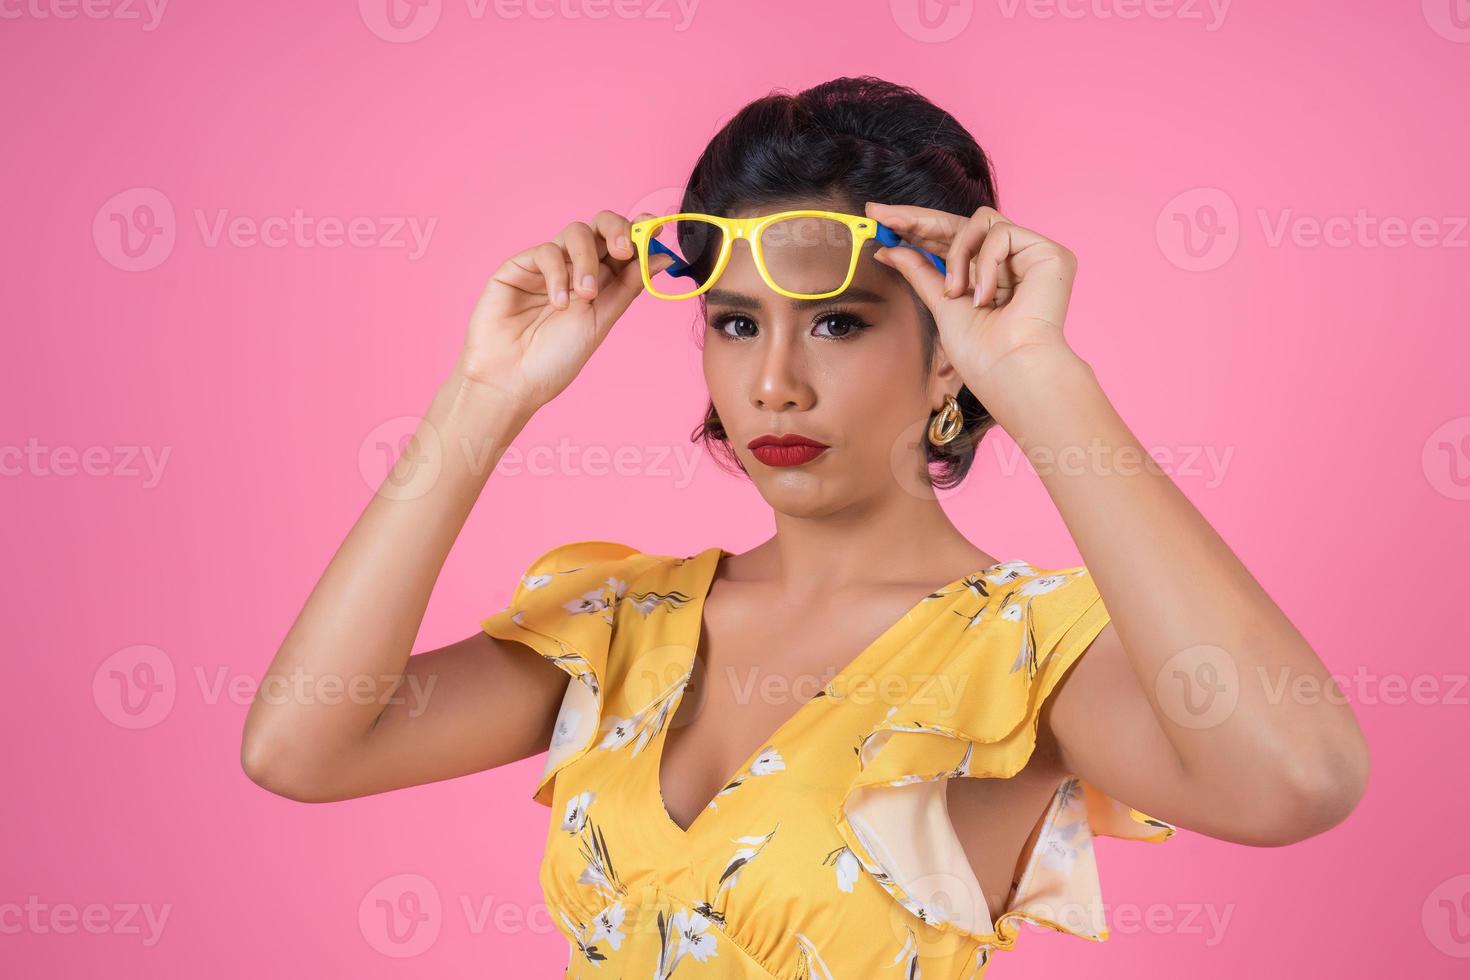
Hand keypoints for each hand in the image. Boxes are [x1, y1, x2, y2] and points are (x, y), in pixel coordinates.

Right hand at [454, 210, 673, 415]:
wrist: (513, 380)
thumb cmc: (555, 358)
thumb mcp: (601, 321)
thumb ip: (629, 287)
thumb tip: (663, 258)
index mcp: (601, 282)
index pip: (623, 246)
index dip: (640, 232)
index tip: (655, 231)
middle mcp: (575, 268)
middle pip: (601, 226)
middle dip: (617, 230)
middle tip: (624, 251)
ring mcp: (548, 266)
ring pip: (576, 233)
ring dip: (587, 259)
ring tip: (586, 295)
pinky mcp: (519, 266)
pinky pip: (547, 252)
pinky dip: (557, 275)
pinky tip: (557, 304)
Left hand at [865, 202, 1080, 400]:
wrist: (1009, 368)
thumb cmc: (981, 352)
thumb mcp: (941, 304)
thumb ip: (920, 272)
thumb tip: (889, 249)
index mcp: (987, 275)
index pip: (949, 241)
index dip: (915, 229)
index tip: (878, 220)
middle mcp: (1010, 261)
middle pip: (961, 223)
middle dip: (916, 217)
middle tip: (879, 214)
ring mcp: (1029, 255)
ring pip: (980, 221)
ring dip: (957, 256)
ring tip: (955, 292)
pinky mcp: (1049, 253)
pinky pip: (1001, 232)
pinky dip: (985, 263)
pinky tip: (987, 296)